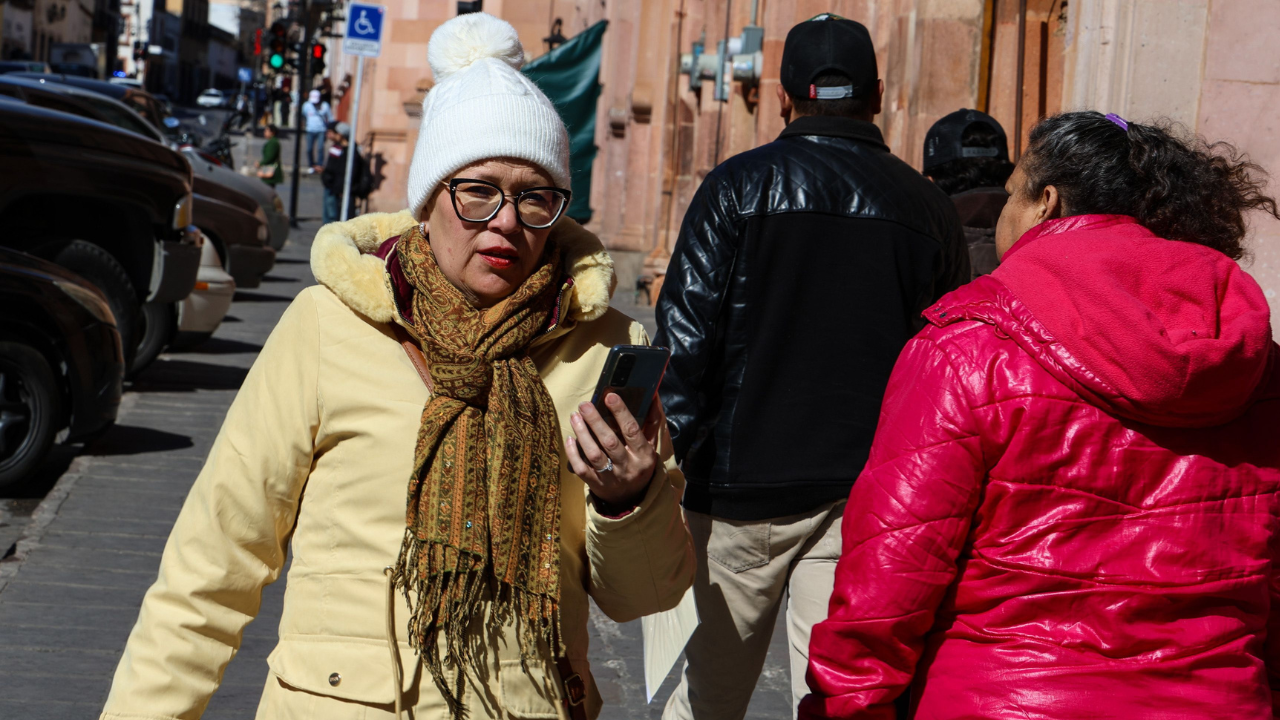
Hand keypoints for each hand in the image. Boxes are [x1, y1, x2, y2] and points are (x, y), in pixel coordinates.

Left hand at [565, 392, 663, 508]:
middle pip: (610, 442)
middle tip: (585, 405)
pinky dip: (573, 453)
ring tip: (575, 416)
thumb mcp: (650, 446)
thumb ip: (651, 421)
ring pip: (594, 455)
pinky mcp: (596, 484)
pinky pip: (582, 469)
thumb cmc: (640, 465)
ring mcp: (610, 477)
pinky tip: (570, 438)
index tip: (610, 396)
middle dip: (596, 421)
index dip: (621, 412)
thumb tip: (653, 396)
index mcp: (643, 455)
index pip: (632, 431)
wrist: (632, 499)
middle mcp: (627, 467)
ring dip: (583, 434)